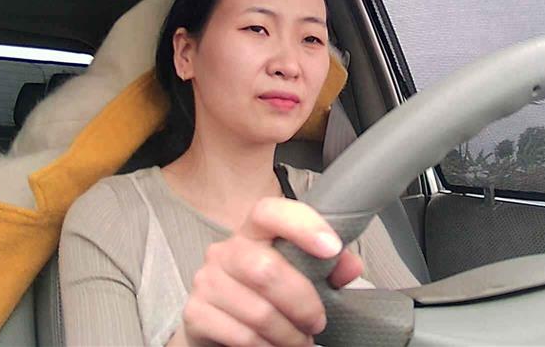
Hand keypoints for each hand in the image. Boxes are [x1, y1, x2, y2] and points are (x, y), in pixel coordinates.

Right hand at [169, 197, 362, 346]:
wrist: (218, 326)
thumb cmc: (264, 295)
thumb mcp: (299, 276)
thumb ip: (328, 267)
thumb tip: (349, 265)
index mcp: (254, 232)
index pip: (269, 212)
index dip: (303, 225)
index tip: (331, 248)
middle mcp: (225, 251)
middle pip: (266, 270)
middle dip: (303, 304)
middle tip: (317, 323)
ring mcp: (206, 281)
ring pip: (258, 312)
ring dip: (289, 335)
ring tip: (300, 341)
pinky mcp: (195, 314)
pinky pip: (242, 336)